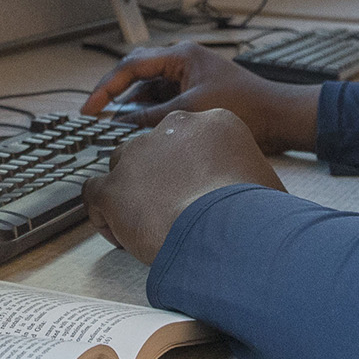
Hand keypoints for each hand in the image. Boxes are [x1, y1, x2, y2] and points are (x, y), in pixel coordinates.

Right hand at [79, 43, 321, 153]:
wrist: (279, 117)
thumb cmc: (246, 105)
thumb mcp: (190, 112)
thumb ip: (152, 118)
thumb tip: (121, 127)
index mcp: (180, 56)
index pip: (130, 66)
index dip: (105, 89)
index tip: (89, 109)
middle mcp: (182, 63)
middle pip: (136, 76)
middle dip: (115, 97)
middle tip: (95, 118)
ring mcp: (188, 79)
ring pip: (149, 92)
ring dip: (133, 111)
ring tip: (116, 132)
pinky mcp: (195, 95)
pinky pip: (163, 103)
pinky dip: (150, 117)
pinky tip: (141, 134)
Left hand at [84, 108, 282, 262]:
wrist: (228, 232)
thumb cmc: (253, 212)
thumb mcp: (264, 180)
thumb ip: (248, 176)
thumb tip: (256, 195)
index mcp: (211, 123)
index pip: (186, 139)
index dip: (186, 169)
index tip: (192, 192)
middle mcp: (170, 129)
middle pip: (152, 149)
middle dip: (156, 178)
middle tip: (171, 209)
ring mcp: (137, 155)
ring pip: (120, 168)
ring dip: (129, 194)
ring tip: (146, 226)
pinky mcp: (112, 186)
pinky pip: (94, 194)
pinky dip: (103, 215)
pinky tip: (121, 234)